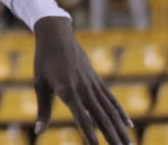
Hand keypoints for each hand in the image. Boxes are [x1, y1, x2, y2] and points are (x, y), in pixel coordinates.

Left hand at [33, 17, 132, 143]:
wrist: (56, 34)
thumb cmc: (43, 60)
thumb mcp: (40, 84)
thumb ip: (43, 110)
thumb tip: (38, 132)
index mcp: (67, 91)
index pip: (82, 118)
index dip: (90, 134)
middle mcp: (84, 89)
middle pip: (101, 117)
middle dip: (112, 137)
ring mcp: (93, 84)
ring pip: (110, 110)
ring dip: (120, 129)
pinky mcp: (96, 80)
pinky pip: (111, 99)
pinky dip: (120, 112)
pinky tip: (128, 125)